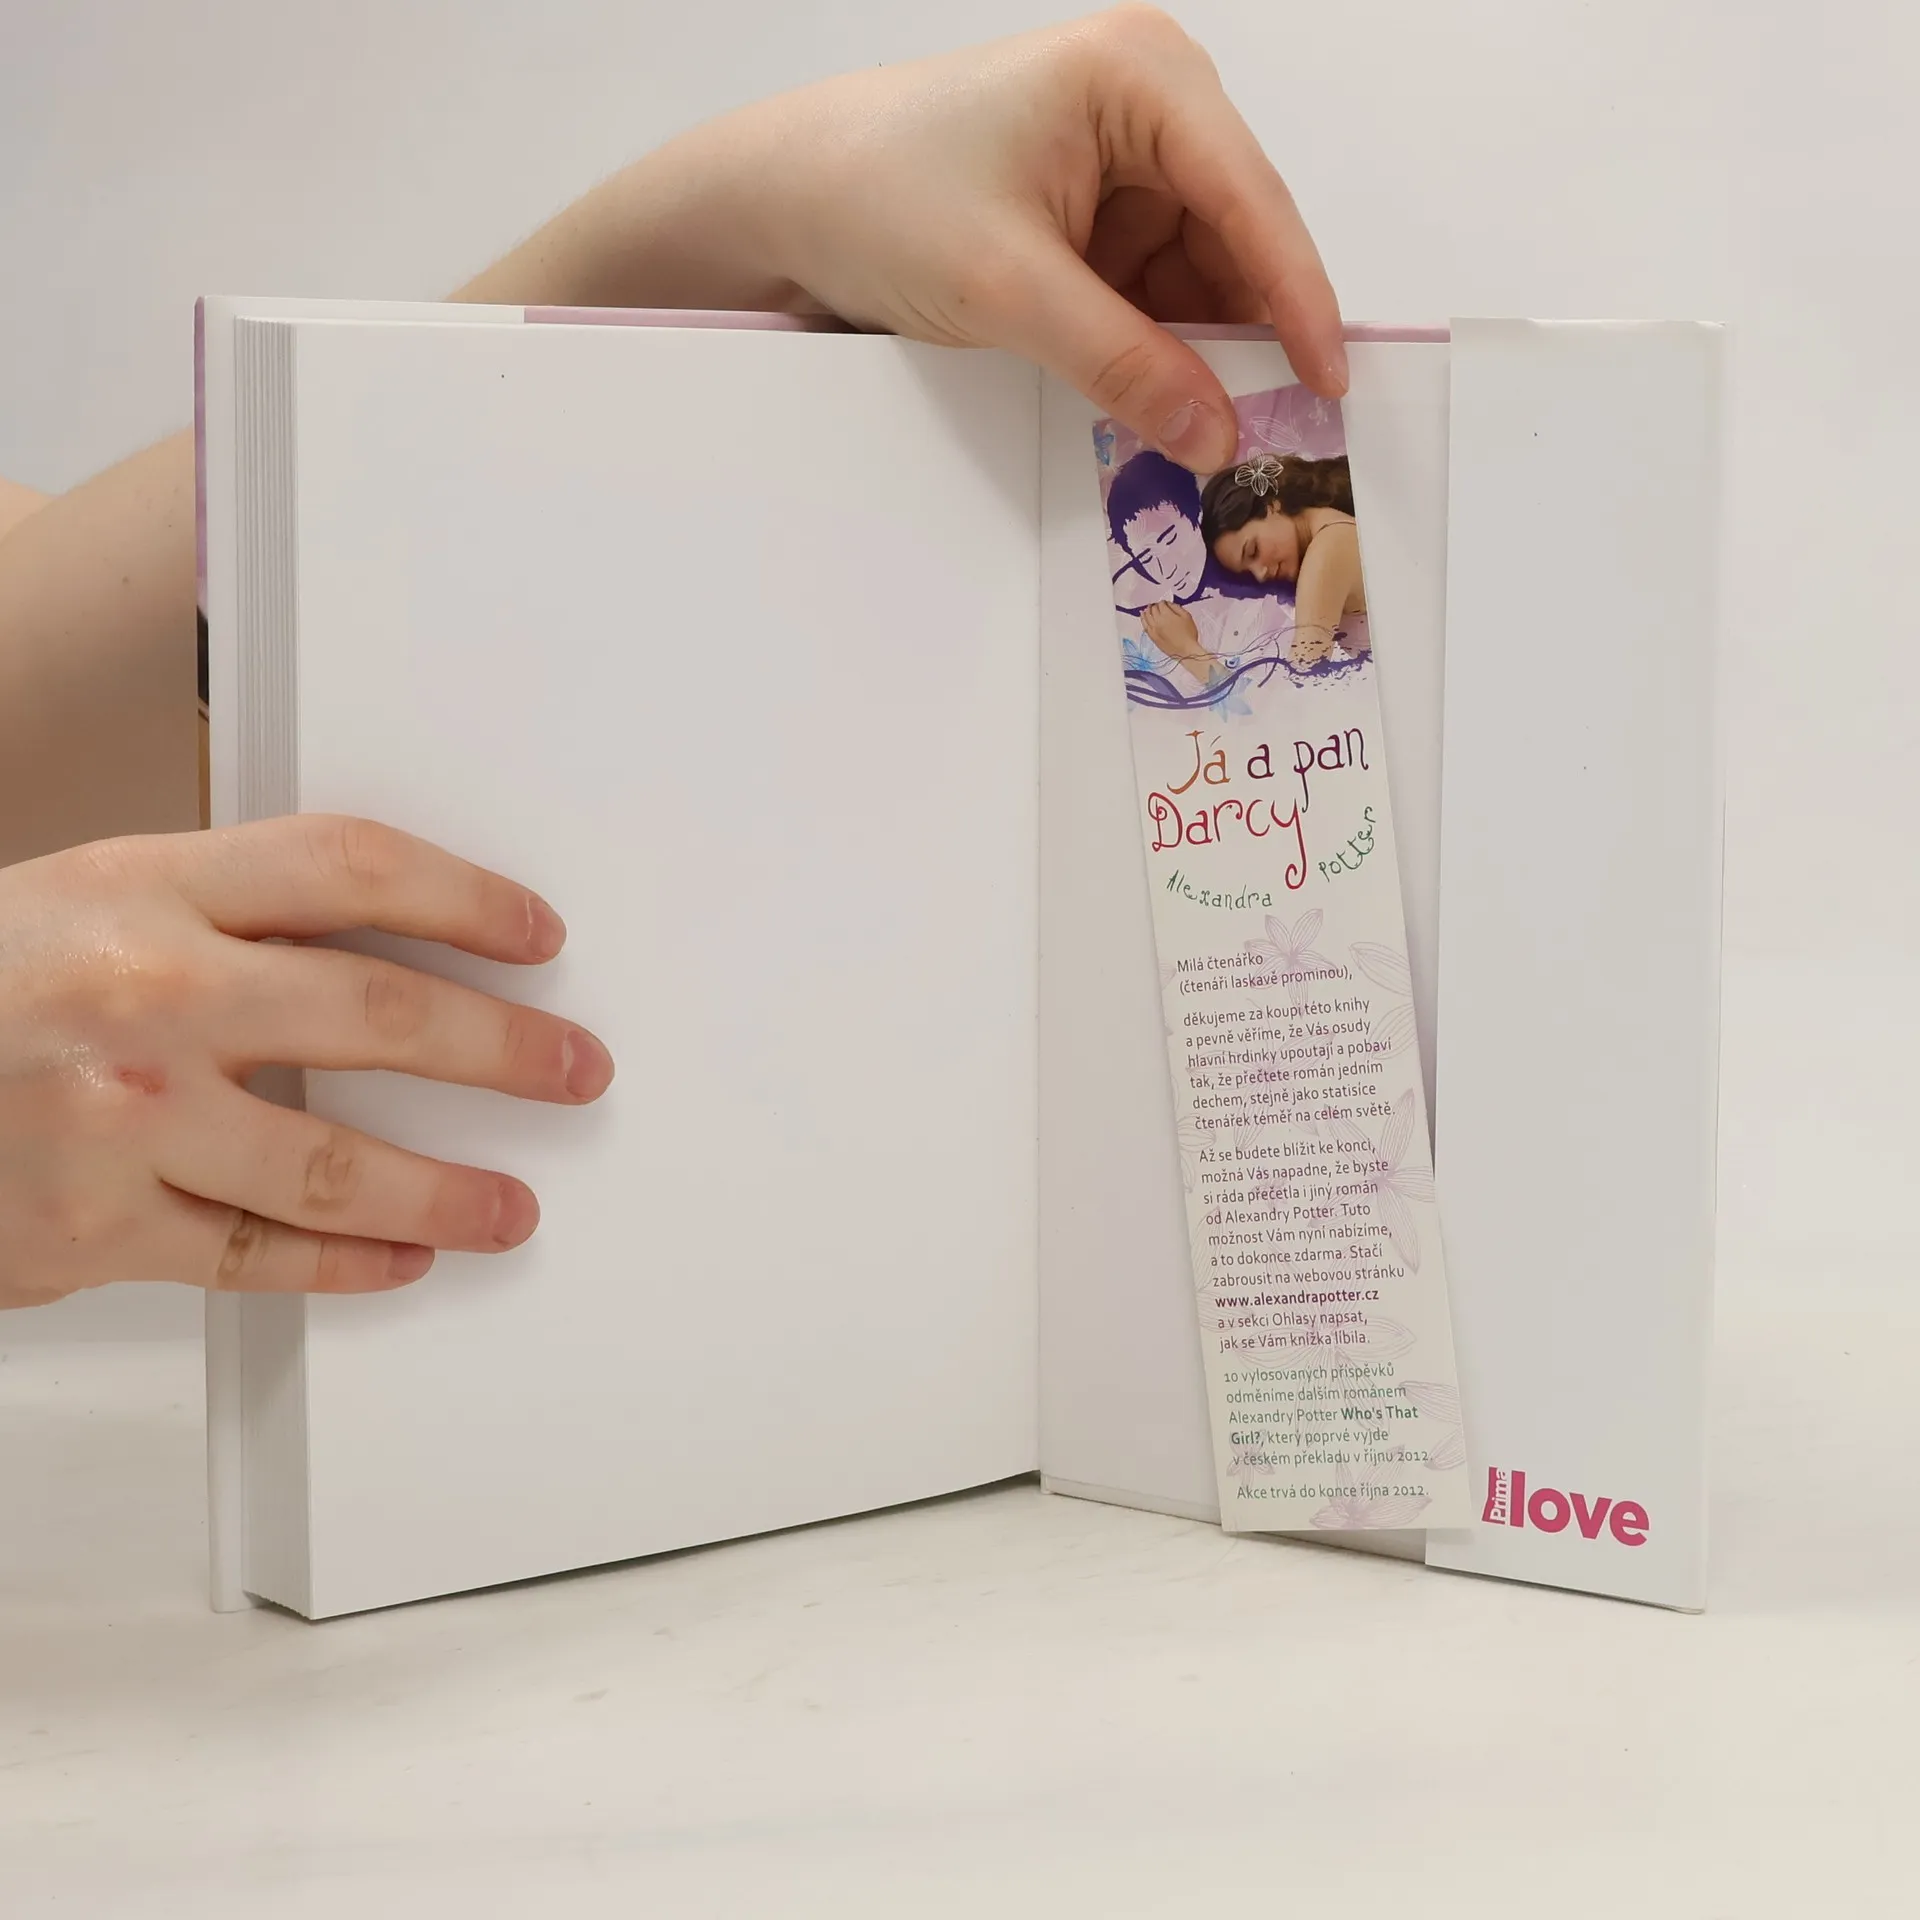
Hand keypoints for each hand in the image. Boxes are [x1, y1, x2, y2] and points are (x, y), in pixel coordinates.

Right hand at [0, 816, 613, 1310]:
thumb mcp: (82, 899)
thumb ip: (224, 913)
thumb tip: (385, 940)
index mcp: (140, 887)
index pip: (352, 869)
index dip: (467, 899)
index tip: (536, 934)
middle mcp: (142, 996)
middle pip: (380, 1014)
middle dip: (506, 1050)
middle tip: (573, 1069)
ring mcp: (120, 1123)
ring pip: (337, 1163)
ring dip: (450, 1190)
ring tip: (513, 1205)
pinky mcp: (94, 1234)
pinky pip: (259, 1257)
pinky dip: (348, 1263)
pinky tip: (404, 1260)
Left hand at [494, 7, 1344, 471]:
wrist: (785, 201)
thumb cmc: (877, 195)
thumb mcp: (1006, 288)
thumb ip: (1119, 362)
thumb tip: (1216, 435)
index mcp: (1139, 79)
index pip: (1249, 198)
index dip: (1296, 298)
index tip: (1329, 384)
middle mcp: (1148, 109)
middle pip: (1235, 241)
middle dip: (1246, 339)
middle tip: (1276, 437)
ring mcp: (1124, 167)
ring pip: (1198, 281)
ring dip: (1200, 359)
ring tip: (1210, 440)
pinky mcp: (1096, 222)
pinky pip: (1153, 299)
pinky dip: (1158, 356)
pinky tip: (1161, 410)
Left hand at [1142, 599, 1201, 658]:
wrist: (1186, 650)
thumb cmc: (1188, 634)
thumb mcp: (1186, 616)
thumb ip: (1176, 607)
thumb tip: (1169, 604)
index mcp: (1167, 615)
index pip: (1161, 604)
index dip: (1163, 602)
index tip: (1164, 603)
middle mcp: (1158, 621)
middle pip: (1153, 609)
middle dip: (1155, 606)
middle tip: (1157, 605)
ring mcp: (1154, 629)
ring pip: (1147, 616)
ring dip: (1147, 611)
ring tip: (1148, 608)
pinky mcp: (1152, 637)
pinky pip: (1144, 626)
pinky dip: (1143, 620)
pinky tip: (1143, 617)